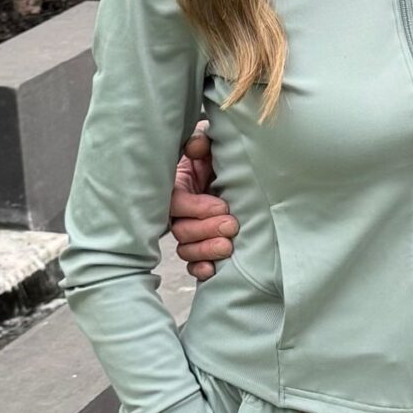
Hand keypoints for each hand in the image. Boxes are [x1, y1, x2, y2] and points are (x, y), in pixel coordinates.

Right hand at [170, 122, 236, 281]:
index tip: (222, 206)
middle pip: (182, 230)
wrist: (237, 175)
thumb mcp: (209, 147)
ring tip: (228, 247)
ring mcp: (190, 233)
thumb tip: (196, 147)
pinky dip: (202, 269)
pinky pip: (194, 265)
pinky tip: (213, 269)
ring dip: (206, 250)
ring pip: (186, 249)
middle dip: (207, 229)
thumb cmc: (218, 160)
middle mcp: (180, 214)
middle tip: (232, 225)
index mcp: (178, 187)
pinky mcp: (201, 249)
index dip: (195, 208)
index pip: (175, 203)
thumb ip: (201, 143)